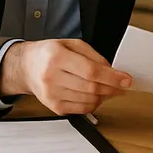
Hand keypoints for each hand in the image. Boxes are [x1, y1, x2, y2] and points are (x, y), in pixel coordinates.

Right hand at [0, 39, 131, 115]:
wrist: (26, 67)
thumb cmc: (49, 53)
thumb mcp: (71, 44)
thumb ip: (93, 55)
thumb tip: (112, 71)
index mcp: (57, 57)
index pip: (90, 71)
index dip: (112, 77)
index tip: (126, 80)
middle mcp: (52, 77)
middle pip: (91, 88)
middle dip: (112, 88)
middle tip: (122, 86)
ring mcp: (51, 95)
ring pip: (88, 100)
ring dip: (104, 96)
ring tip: (109, 89)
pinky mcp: (53, 107)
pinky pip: (81, 109)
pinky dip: (93, 103)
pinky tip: (96, 95)